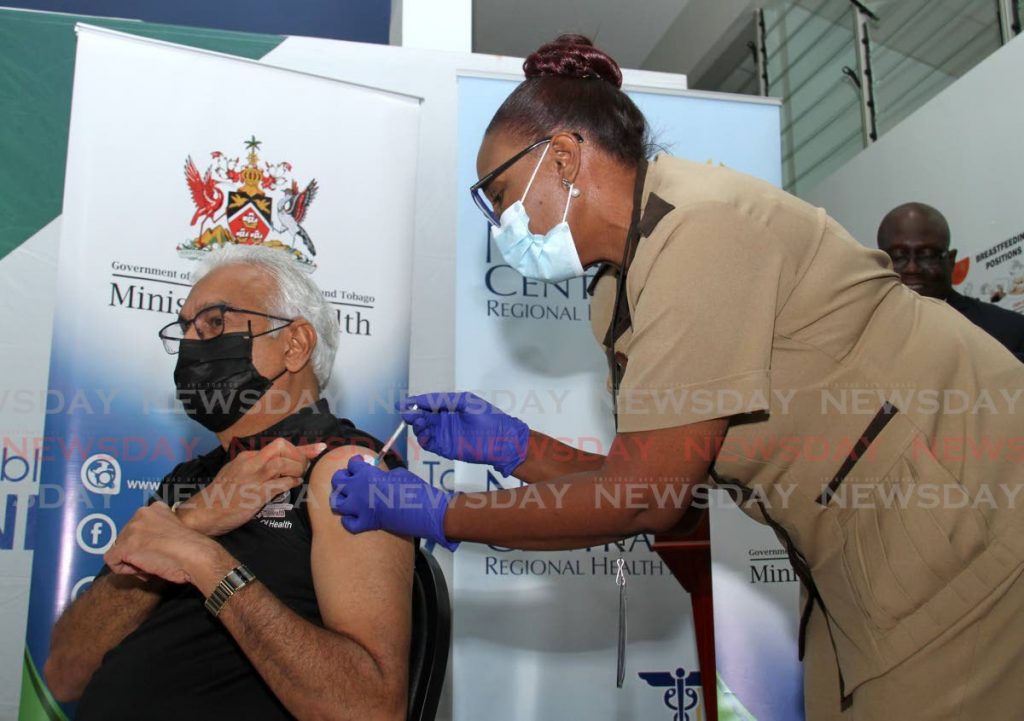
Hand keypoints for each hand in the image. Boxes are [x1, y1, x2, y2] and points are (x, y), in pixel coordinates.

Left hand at [105, 503, 227, 585]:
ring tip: (151, 566)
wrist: (196, 555)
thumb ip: (159, 530)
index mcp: (154, 508)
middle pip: (125, 538)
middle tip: (154, 561)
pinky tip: (143, 571)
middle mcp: (140, 514)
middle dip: (136, 552)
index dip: (144, 542)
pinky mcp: (126, 546)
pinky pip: (112, 560)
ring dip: (132, 561)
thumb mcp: (175, 529)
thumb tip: (149, 545)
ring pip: (119, 549)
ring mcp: (132, 529)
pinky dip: (124, 570)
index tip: (158, 550)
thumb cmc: (192, 548)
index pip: (137, 527)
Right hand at [176, 438, 326, 535]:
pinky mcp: (255, 495)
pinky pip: (279, 484)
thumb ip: (255, 466)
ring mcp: (252, 478)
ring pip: (281, 463)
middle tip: (308, 464)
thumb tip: (278, 464)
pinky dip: (292, 483)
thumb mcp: (236, 472)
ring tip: (301, 475)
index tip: (318, 448)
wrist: (204, 512)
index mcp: (247, 456)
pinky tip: (296, 484)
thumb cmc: (222, 495)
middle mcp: (250, 463)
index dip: (301, 447)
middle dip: (300, 454)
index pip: (278, 445)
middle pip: (281, 447)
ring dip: (297, 468)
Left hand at [330, 457, 457, 550]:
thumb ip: (382, 474)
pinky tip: (354, 517)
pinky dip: (349, 521)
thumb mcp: (398, 473)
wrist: (422, 510)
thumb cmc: (414, 488)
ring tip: (347, 498)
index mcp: (367, 474)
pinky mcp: (365, 523)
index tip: (359, 462)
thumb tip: (377, 477)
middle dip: (341, 478)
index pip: (352, 464)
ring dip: (340, 499)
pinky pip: (348, 524)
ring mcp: (360, 508)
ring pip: (337, 503)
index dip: (356, 462)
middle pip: (337, 481)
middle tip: (349, 478)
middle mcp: (358, 490)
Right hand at [398, 392, 528, 475]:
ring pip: (423, 430)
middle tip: (407, 414)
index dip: (413, 403)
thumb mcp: (465, 402)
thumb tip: (423, 400)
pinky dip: (423, 440)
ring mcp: (444, 434)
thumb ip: (444, 401)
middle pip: (421, 417)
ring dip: (417, 427)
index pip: (427, 403)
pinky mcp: (445, 448)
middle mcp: (444, 420)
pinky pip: (429, 444)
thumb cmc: (489, 418)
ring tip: (420, 423)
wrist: (502, 440)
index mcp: (449, 406)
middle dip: (412, 414)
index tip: (401, 403)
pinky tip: (424, 436)